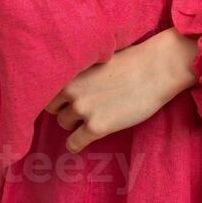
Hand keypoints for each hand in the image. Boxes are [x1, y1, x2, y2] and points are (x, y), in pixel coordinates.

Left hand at [45, 28, 199, 152]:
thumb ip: (79, 71)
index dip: (56, 95)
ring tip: (91, 119)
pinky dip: (76, 144)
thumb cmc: (131, 60)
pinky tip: (82, 141)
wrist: (155, 69)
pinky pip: (74, 143)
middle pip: (53, 109)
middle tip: (81, 109)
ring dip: (74, 124)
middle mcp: (71, 90)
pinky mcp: (96, 127)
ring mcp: (82, 109)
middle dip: (65, 109)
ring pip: (63, 124)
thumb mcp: (97, 58)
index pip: (46, 89)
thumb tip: (67, 83)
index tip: (64, 99)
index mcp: (70, 70)